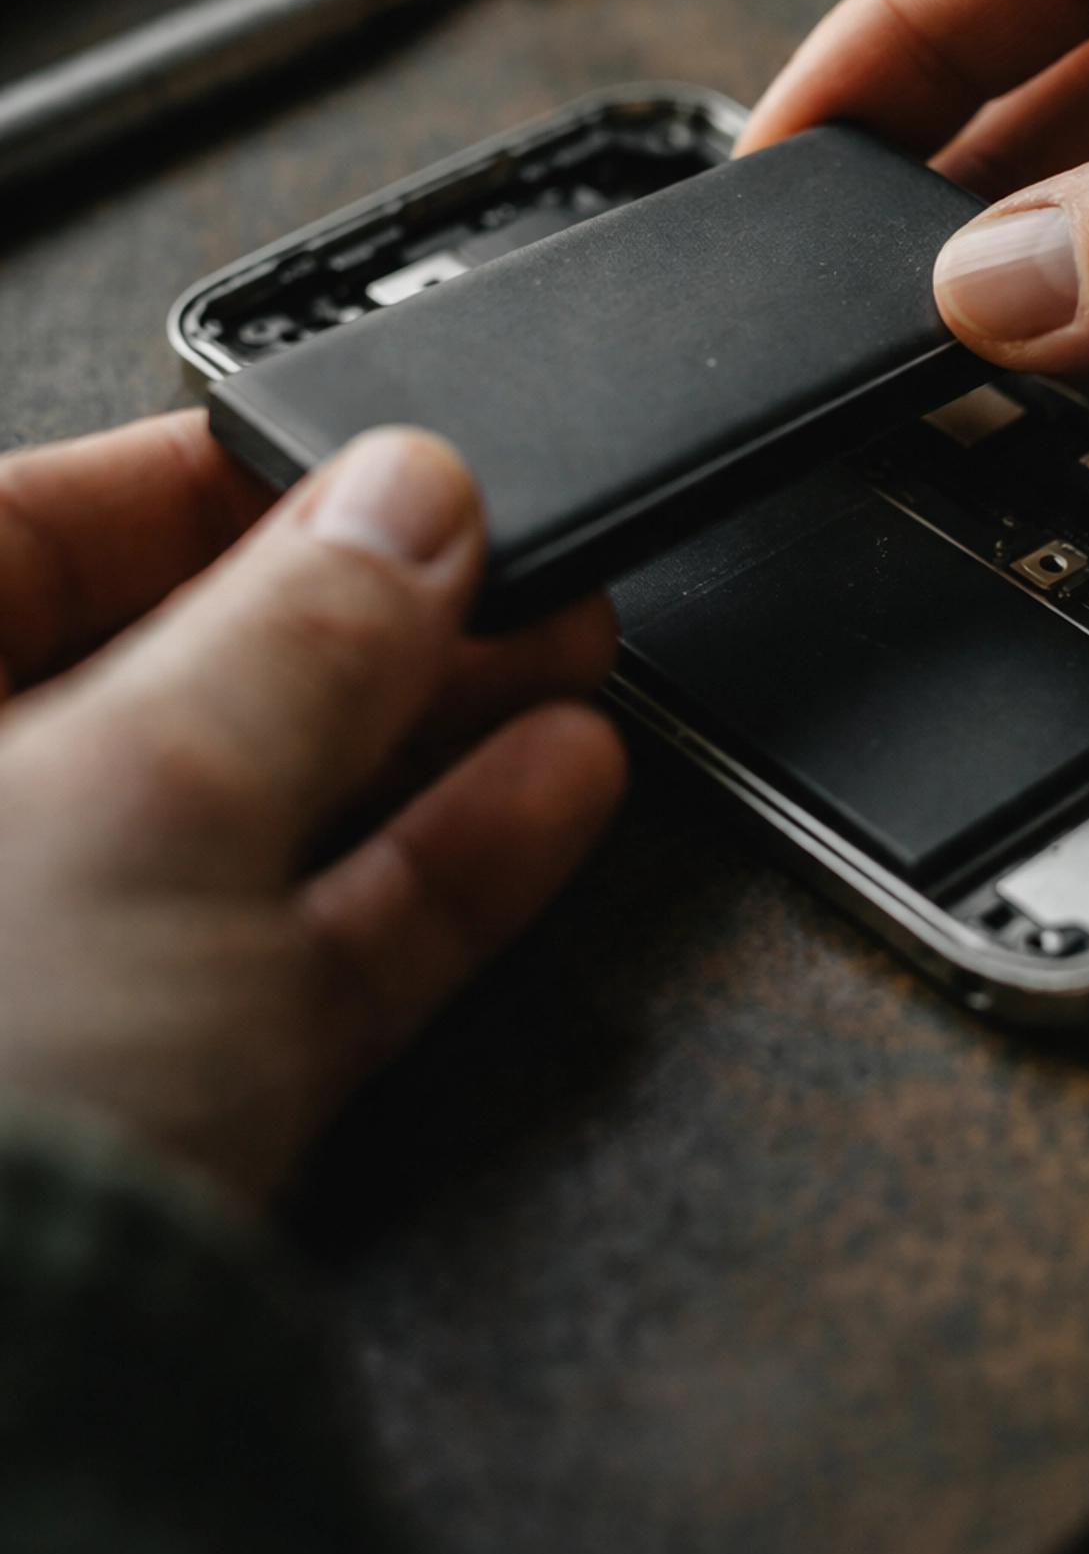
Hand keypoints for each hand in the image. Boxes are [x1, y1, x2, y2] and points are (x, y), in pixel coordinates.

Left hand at [0, 414, 623, 1202]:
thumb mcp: (142, 802)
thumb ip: (293, 631)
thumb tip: (406, 501)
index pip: (20, 534)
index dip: (200, 479)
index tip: (355, 451)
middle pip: (156, 674)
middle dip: (351, 606)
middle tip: (493, 547)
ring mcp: (48, 987)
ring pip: (255, 812)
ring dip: (430, 726)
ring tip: (569, 644)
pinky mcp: (163, 1102)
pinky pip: (310, 947)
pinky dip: (442, 867)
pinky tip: (554, 781)